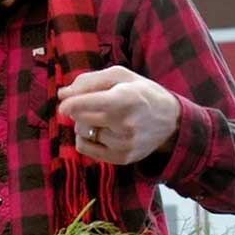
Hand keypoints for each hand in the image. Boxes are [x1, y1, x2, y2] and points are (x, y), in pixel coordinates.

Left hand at [57, 66, 182, 164]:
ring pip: (81, 133)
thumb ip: (88, 81)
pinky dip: (86, 139)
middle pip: (79, 118)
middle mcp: (124, 124)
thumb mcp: (120, 76)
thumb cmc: (141, 93)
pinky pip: (85, 149)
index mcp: (124, 99)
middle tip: (92, 105)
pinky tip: (101, 132)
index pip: (83, 105)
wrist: (172, 120)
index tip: (64, 104)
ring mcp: (123, 143)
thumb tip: (62, 94)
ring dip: (85, 124)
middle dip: (78, 110)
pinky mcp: (121, 158)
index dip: (68, 104)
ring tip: (104, 118)